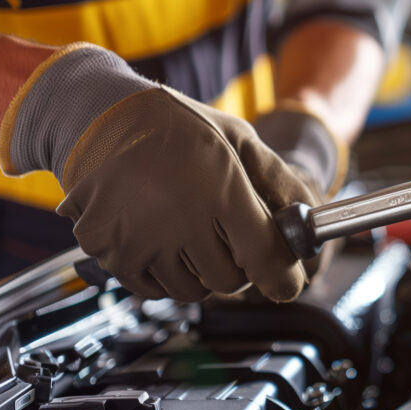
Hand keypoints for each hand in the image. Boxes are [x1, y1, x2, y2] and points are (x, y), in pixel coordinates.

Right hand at [0, 44, 318, 301]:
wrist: (100, 118)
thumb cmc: (174, 125)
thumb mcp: (238, 138)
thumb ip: (278, 181)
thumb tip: (310, 220)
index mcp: (222, 195)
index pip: (266, 262)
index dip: (283, 278)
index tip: (286, 281)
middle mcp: (182, 225)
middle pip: (231, 281)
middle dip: (237, 264)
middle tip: (226, 234)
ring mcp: (143, 244)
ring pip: (193, 290)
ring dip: (200, 271)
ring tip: (189, 230)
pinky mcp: (111, 255)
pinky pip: (154, 290)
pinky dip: (164, 273)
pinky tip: (161, 237)